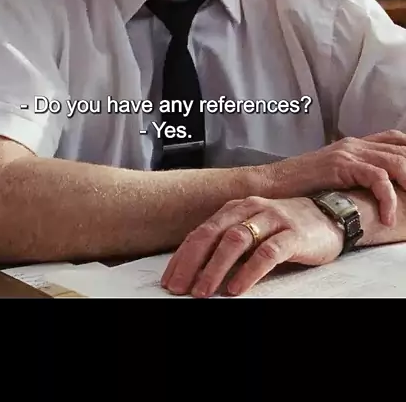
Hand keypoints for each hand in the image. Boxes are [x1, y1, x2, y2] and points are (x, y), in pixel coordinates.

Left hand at [162, 196, 343, 297]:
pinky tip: (237, 288)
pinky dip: (249, 271)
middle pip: (213, 234)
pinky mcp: (293, 234)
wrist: (330, 215)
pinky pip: (267, 253)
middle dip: (192, 263)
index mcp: (237, 208)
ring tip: (202, 292)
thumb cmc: (287, 226)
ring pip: (236, 241)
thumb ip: (229, 241)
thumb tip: (197, 268)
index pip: (202, 231)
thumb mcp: (254, 228)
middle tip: (179, 288)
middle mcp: (252, 209)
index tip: (170, 278)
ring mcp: (273, 219)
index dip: (183, 255)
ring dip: (215, 268)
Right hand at [271, 130, 405, 226]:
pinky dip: (388, 198)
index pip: (395, 139)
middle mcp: (354, 144)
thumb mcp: (332, 178)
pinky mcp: (341, 166)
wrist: (270, 186)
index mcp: (354, 145)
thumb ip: (353, 178)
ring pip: (396, 161)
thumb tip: (376, 193)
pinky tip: (387, 217)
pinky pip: (377, 178)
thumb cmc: (298, 188)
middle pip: (402, 149)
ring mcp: (348, 153)